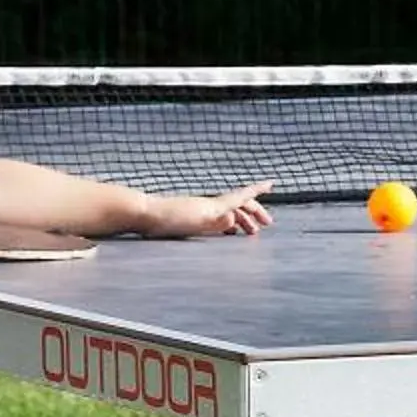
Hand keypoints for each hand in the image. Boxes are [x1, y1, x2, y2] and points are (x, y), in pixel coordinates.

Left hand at [152, 182, 273, 236]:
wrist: (145, 214)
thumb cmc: (169, 220)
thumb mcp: (196, 223)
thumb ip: (215, 222)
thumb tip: (233, 219)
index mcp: (215, 206)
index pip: (242, 196)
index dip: (258, 190)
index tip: (272, 182)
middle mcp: (211, 206)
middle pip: (239, 205)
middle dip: (254, 213)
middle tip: (265, 225)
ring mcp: (202, 210)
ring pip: (228, 212)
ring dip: (242, 220)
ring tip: (249, 233)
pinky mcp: (192, 217)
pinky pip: (217, 218)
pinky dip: (228, 224)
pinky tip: (225, 232)